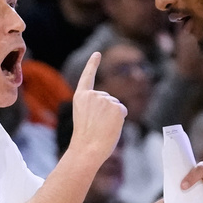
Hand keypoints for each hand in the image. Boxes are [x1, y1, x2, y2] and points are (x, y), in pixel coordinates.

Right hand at [69, 52, 126, 166]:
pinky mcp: (116, 106)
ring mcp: (105, 99)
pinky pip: (122, 110)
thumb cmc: (85, 138)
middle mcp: (92, 94)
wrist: (87, 149)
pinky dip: (119, 120)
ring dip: (112, 117)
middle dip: (105, 112)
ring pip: (115, 105)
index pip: (87, 76)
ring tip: (101, 128)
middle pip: (107, 99)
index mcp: (80, 97)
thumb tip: (115, 106)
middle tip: (96, 126)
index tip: (97, 53)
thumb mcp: (85, 117)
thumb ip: (96, 107)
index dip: (93, 64)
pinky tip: (110, 126)